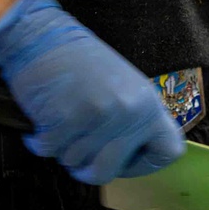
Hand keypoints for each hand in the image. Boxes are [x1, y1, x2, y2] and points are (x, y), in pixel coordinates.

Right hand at [0, 0, 184, 185]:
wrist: (42, 37)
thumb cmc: (79, 65)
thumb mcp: (122, 87)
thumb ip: (132, 121)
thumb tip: (127, 159)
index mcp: (148, 103)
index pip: (168, 152)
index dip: (143, 164)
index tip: (122, 159)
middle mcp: (131, 111)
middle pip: (107, 172)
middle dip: (85, 166)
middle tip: (74, 145)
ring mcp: (101, 115)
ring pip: (75, 163)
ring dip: (61, 149)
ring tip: (60, 120)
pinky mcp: (68, 118)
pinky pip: (50, 151)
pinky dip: (40, 141)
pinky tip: (42, 121)